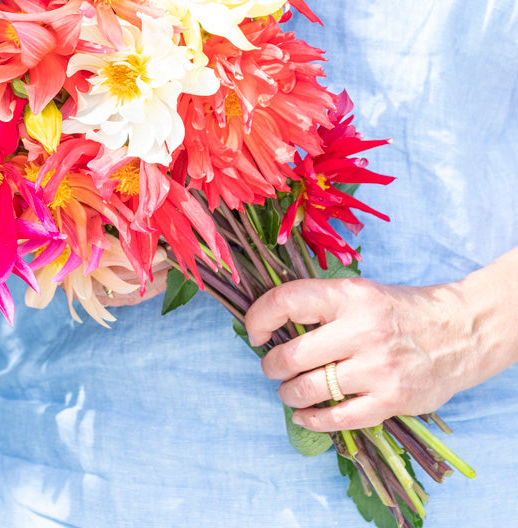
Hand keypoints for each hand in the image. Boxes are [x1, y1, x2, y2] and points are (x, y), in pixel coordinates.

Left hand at [244, 276, 482, 431]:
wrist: (458, 331)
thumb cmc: (396, 310)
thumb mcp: (358, 292)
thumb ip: (320, 305)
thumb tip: (269, 324)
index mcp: (349, 296)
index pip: (287, 301)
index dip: (258, 317)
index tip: (253, 332)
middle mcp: (361, 330)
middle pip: (292, 354)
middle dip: (271, 365)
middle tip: (271, 367)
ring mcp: (378, 367)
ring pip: (310, 388)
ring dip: (288, 393)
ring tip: (287, 390)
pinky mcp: (392, 399)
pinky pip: (339, 418)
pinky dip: (314, 419)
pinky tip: (304, 414)